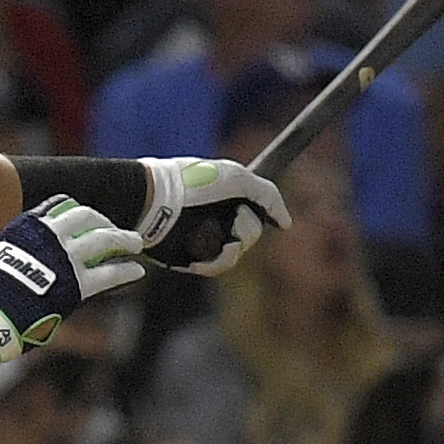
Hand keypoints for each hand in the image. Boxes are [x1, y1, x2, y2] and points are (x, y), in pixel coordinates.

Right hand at [0, 197, 144, 364]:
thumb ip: (19, 250)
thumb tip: (30, 256)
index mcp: (27, 224)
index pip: (61, 205)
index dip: (80, 211)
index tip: (89, 217)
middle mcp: (49, 235)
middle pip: (87, 217)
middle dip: (105, 222)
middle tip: (116, 230)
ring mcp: (65, 258)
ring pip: (105, 240)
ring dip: (123, 240)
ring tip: (136, 243)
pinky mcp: (77, 284)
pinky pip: (110, 272)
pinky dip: (126, 270)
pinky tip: (137, 270)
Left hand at [139, 157, 291, 274]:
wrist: (157, 202)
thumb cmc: (194, 183)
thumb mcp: (237, 178)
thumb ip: (267, 195)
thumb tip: (286, 223)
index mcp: (227, 197)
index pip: (256, 214)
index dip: (262, 217)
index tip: (274, 221)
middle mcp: (216, 217)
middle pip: (250, 236)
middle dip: (248, 230)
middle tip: (236, 220)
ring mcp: (204, 237)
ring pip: (235, 254)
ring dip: (233, 248)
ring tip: (224, 238)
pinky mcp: (190, 255)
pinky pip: (216, 266)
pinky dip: (215, 262)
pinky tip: (206, 255)